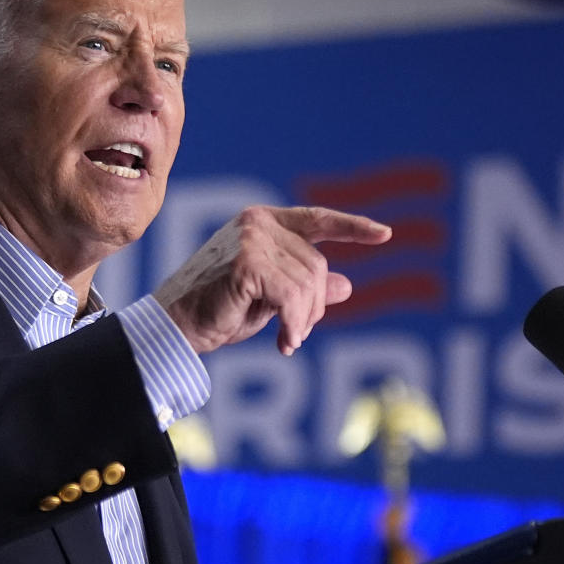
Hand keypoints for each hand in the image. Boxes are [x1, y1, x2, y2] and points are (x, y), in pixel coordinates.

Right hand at [153, 205, 391, 355]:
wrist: (178, 326)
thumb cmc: (219, 311)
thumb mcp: (271, 298)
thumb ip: (305, 287)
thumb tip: (348, 285)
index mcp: (263, 222)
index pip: (317, 220)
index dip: (352, 228)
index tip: (385, 235)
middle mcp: (258, 223)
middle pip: (318, 265)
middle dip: (315, 306)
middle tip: (297, 334)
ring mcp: (251, 240)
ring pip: (309, 284)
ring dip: (304, 321)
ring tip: (288, 340)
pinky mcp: (247, 264)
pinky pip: (293, 297)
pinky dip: (294, 325)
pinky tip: (283, 344)